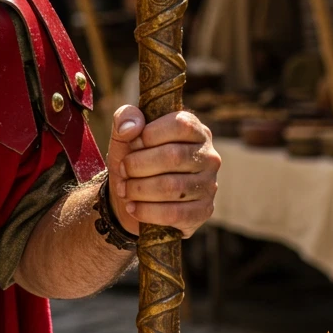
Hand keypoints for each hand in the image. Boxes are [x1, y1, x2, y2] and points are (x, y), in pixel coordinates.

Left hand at [107, 105, 218, 238]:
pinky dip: (147, 211)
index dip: (150, 135)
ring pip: (172, 187)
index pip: (180, 125)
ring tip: (124, 189)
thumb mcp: (123, 135)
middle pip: (174, 156)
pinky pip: (175, 214)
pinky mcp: (203, 211)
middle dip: (138, 165)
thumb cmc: (133, 159)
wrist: (132, 196)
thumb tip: (132, 126)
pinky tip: (133, 207)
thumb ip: (124, 118)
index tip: (132, 145)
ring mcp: (209, 184)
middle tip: (123, 170)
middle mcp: (208, 156)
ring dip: (139, 189)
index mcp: (194, 130)